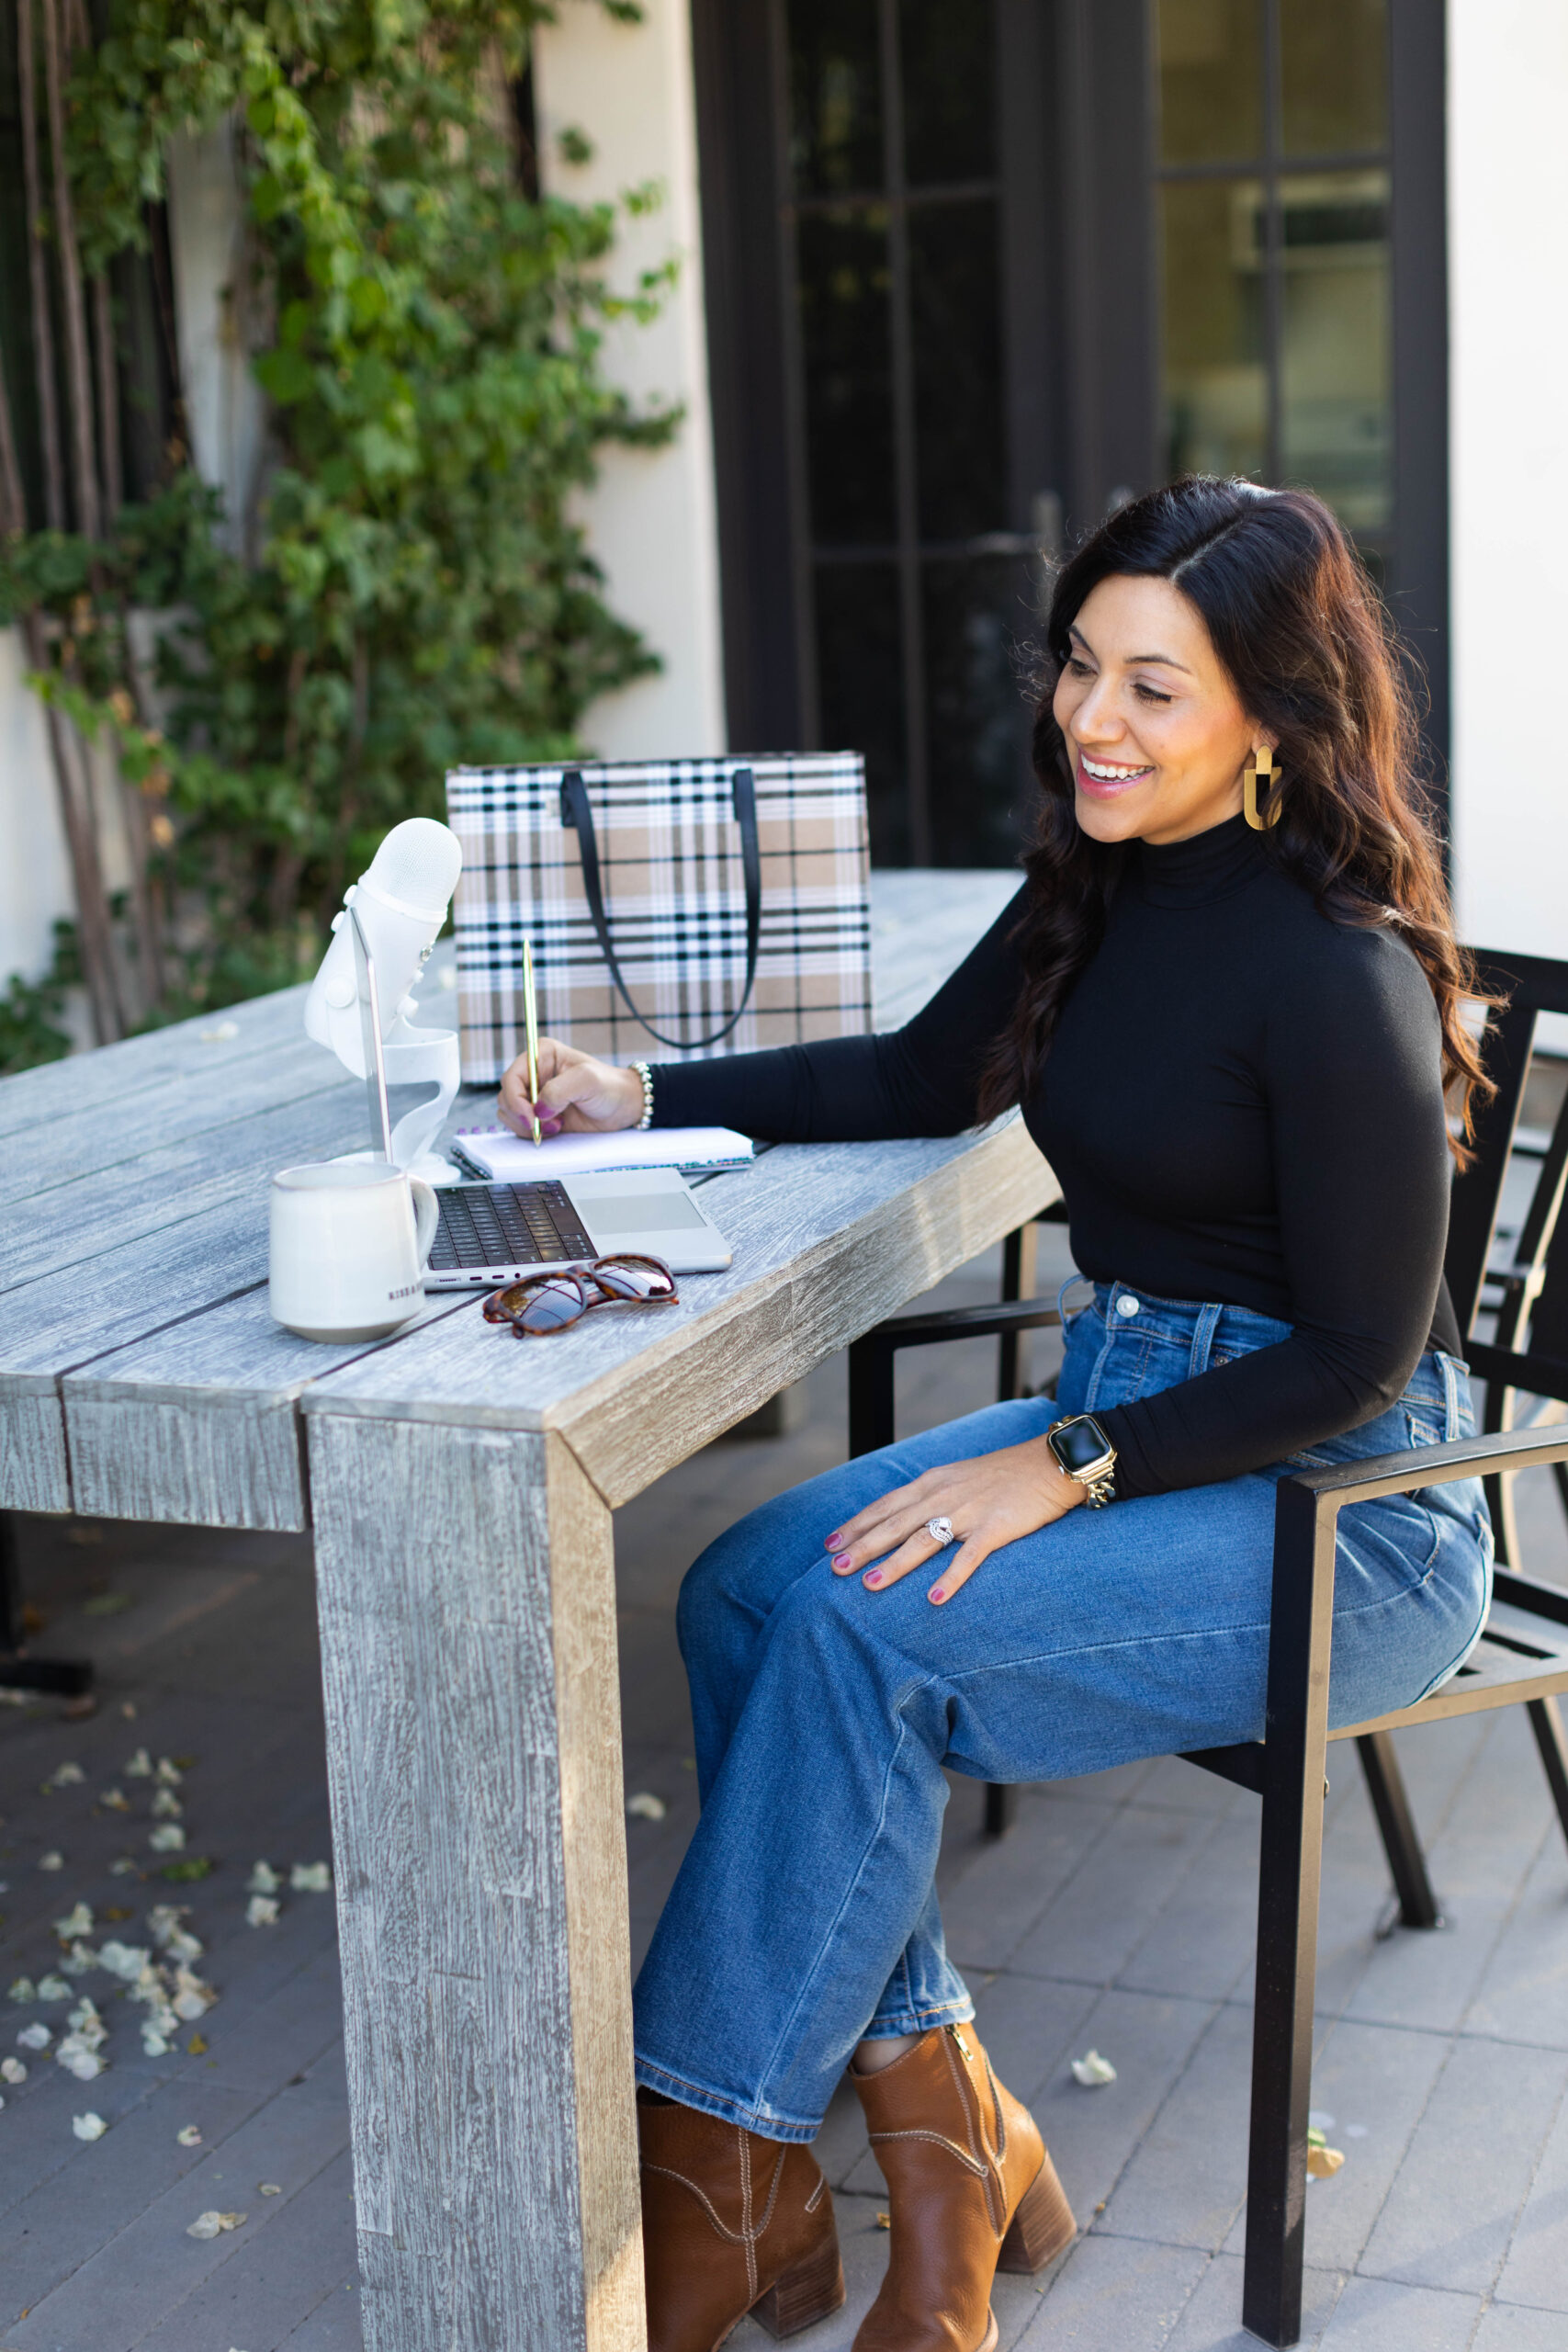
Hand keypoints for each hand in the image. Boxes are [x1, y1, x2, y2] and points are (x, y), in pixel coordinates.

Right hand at [497, 1038, 642, 1137]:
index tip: (532, 1117)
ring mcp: (535, 1095)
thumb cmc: (610, 1086)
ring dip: (528, 1126)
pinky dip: (532, 1132)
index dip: (515, 1100)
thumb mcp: (588, 1080)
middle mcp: (534, 1073)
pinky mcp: (539, 1114)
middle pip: (506, 1097)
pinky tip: (556, 1129)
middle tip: (547, 1125)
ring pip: (509, 1113)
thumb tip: (539, 1110)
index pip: (511, 1077)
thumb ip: (559, 1091)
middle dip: (522, 1116)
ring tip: (556, 1126)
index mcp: (541, 1055)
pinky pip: (520, 1126)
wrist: (624, 1106)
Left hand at [825, 1437, 1086, 1605]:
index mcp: (933, 1482)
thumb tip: (901, 1515)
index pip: (885, 1505)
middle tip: (834, 1567)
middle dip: (863, 1546)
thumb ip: (930, 1494)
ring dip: (894, 1564)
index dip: (856, 1524)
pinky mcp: (996, 1528)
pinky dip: (950, 1579)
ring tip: (869, 1585)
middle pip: (896, 1524)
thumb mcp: (958, 1475)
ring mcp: (969, 1511)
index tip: (829, 1543)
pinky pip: (969, 1557)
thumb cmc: (1004, 1473)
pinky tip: (932, 1599)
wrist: (1052, 1462)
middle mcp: (944, 1495)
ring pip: (923, 1540)